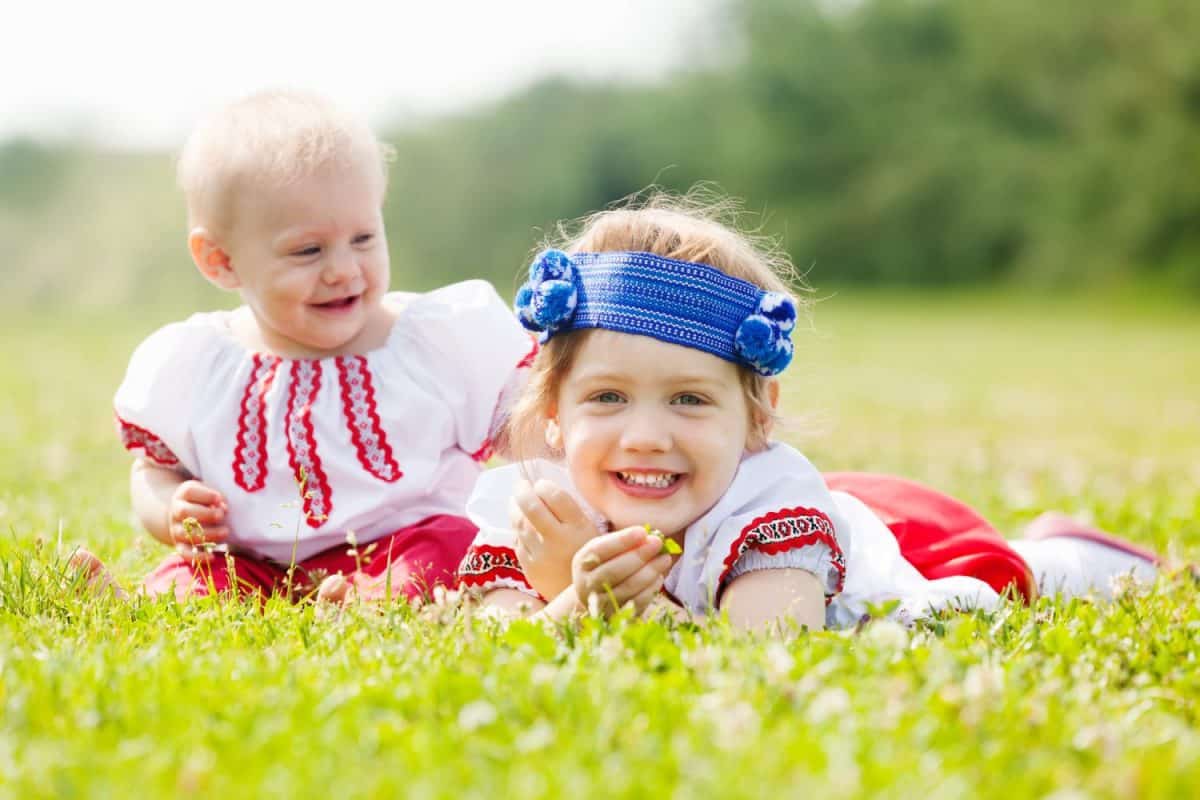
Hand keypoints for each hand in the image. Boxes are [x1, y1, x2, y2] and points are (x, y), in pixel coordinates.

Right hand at [168, 480, 228, 562]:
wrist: (187, 513)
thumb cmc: (206, 501)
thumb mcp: (210, 494)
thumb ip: (218, 498)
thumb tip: (223, 507)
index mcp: (183, 494)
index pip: (189, 492)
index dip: (205, 495)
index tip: (220, 499)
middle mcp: (176, 511)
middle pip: (184, 512)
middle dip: (206, 514)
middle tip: (221, 515)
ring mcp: (176, 528)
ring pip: (186, 533)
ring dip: (208, 534)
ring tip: (225, 532)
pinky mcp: (179, 544)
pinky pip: (184, 553)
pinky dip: (197, 556)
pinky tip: (212, 556)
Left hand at [511, 478, 597, 598]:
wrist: (585, 598)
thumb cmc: (592, 559)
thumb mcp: (593, 533)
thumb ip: (573, 513)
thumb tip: (546, 489)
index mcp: (579, 527)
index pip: (555, 496)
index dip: (544, 486)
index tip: (541, 484)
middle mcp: (559, 540)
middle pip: (532, 507)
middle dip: (522, 491)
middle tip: (521, 485)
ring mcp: (541, 555)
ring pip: (520, 523)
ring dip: (515, 508)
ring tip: (515, 501)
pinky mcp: (530, 568)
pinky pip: (518, 543)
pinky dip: (518, 531)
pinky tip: (521, 526)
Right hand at [572, 526, 671, 617]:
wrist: (596, 597)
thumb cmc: (606, 565)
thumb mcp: (607, 550)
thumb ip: (623, 542)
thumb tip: (648, 536)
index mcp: (582, 563)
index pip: (599, 550)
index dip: (621, 541)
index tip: (642, 532)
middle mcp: (586, 585)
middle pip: (614, 571)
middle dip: (638, 555)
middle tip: (657, 543)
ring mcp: (600, 604)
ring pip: (628, 587)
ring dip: (650, 571)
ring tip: (664, 558)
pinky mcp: (616, 616)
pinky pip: (637, 602)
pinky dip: (650, 588)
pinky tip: (658, 577)